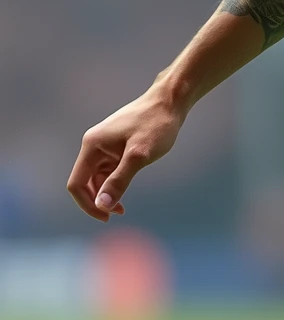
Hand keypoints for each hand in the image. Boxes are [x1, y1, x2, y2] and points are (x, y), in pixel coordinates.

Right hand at [67, 87, 185, 221]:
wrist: (170, 102)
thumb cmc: (156, 125)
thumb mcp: (138, 156)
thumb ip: (119, 181)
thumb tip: (102, 205)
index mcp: (92, 146)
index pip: (76, 183)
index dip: (87, 204)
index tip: (107, 217)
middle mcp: (93, 146)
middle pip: (84, 182)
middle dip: (97, 200)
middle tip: (119, 213)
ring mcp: (104, 146)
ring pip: (97, 177)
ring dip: (106, 193)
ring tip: (123, 208)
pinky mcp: (116, 146)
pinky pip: (108, 170)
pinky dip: (114, 183)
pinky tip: (125, 190)